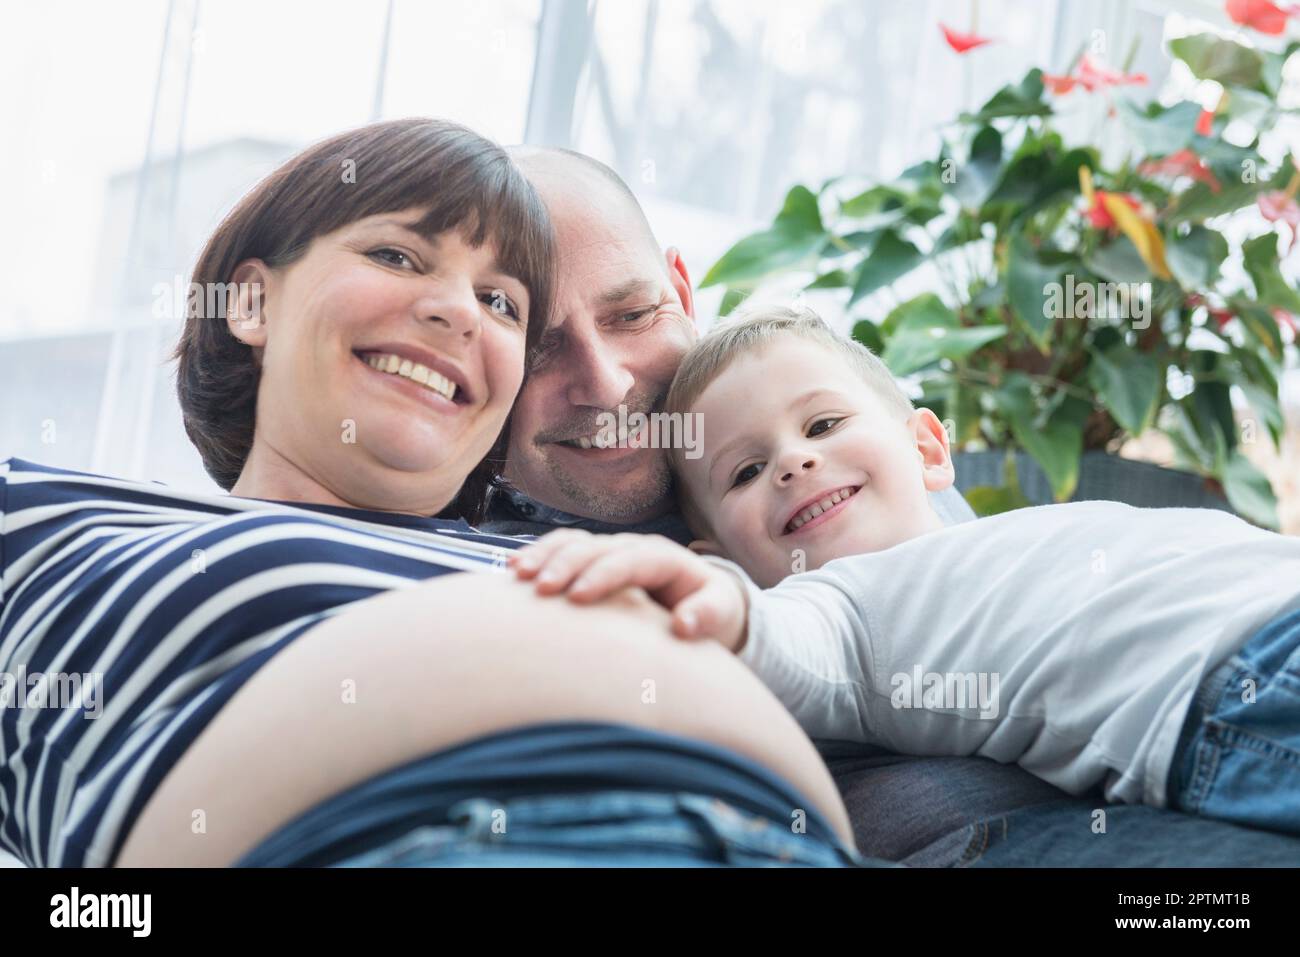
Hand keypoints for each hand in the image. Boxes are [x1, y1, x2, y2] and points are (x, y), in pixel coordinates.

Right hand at [507, 529, 747, 651]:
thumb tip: (683, 624)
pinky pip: (563, 550)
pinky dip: (540, 556)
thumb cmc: (710, 612)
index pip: (629, 560)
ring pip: (573, 543)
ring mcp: (610, 553)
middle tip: (540, 589)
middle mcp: (633, 549)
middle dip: (566, 564)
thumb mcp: (721, 613)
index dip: (603, 575)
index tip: (578, 597)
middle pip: (595, 547)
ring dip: (545, 555)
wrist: (703, 604)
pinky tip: (513, 571)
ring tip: (517, 574)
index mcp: (664, 558)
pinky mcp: (593, 563)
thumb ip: (707, 616)